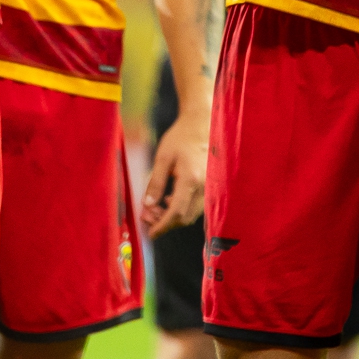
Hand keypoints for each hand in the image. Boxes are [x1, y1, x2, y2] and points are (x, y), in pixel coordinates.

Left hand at [142, 109, 208, 237]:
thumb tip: (148, 205)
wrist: (201, 124)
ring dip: (173, 216)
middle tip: (147, 217)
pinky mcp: (210, 184)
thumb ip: (155, 183)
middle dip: (165, 222)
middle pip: (185, 218)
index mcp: (191, 180)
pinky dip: (182, 208)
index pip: (176, 213)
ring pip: (192, 213)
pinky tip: (169, 198)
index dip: (162, 226)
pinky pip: (197, 205)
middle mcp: (204, 186)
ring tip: (155, 207)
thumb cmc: (181, 138)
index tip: (151, 234)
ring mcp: (209, 186)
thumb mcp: (162, 158)